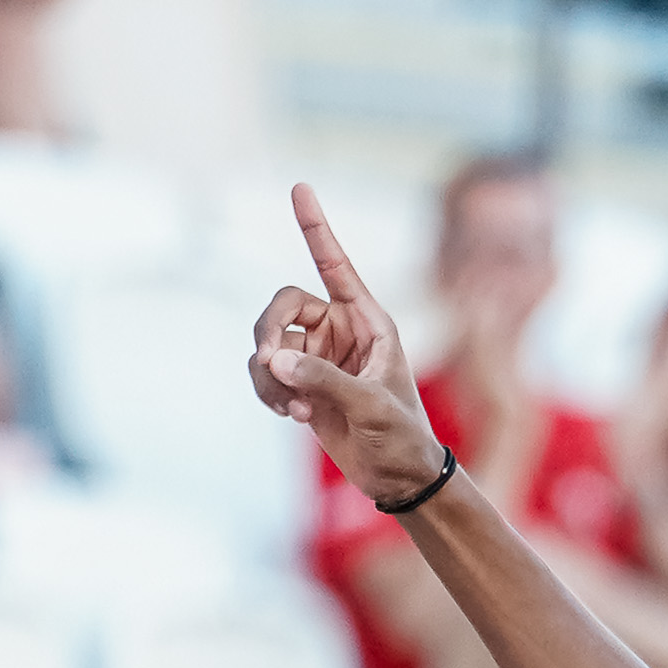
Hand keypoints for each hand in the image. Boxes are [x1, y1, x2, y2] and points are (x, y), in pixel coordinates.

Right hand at [251, 182, 450, 509]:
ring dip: (268, 375)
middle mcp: (339, 330)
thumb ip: (323, 380)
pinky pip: (265, 373)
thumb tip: (271, 362)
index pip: (336, 265)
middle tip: (272, 367)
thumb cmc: (402, 438)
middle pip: (282, 306)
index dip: (316, 228)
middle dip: (269, 335)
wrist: (399, 480)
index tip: (300, 188)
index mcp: (368, 321)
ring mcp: (317, 356)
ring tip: (293, 409)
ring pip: (267, 343)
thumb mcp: (372, 407)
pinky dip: (269, 393)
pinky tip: (293, 416)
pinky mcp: (301, 384)